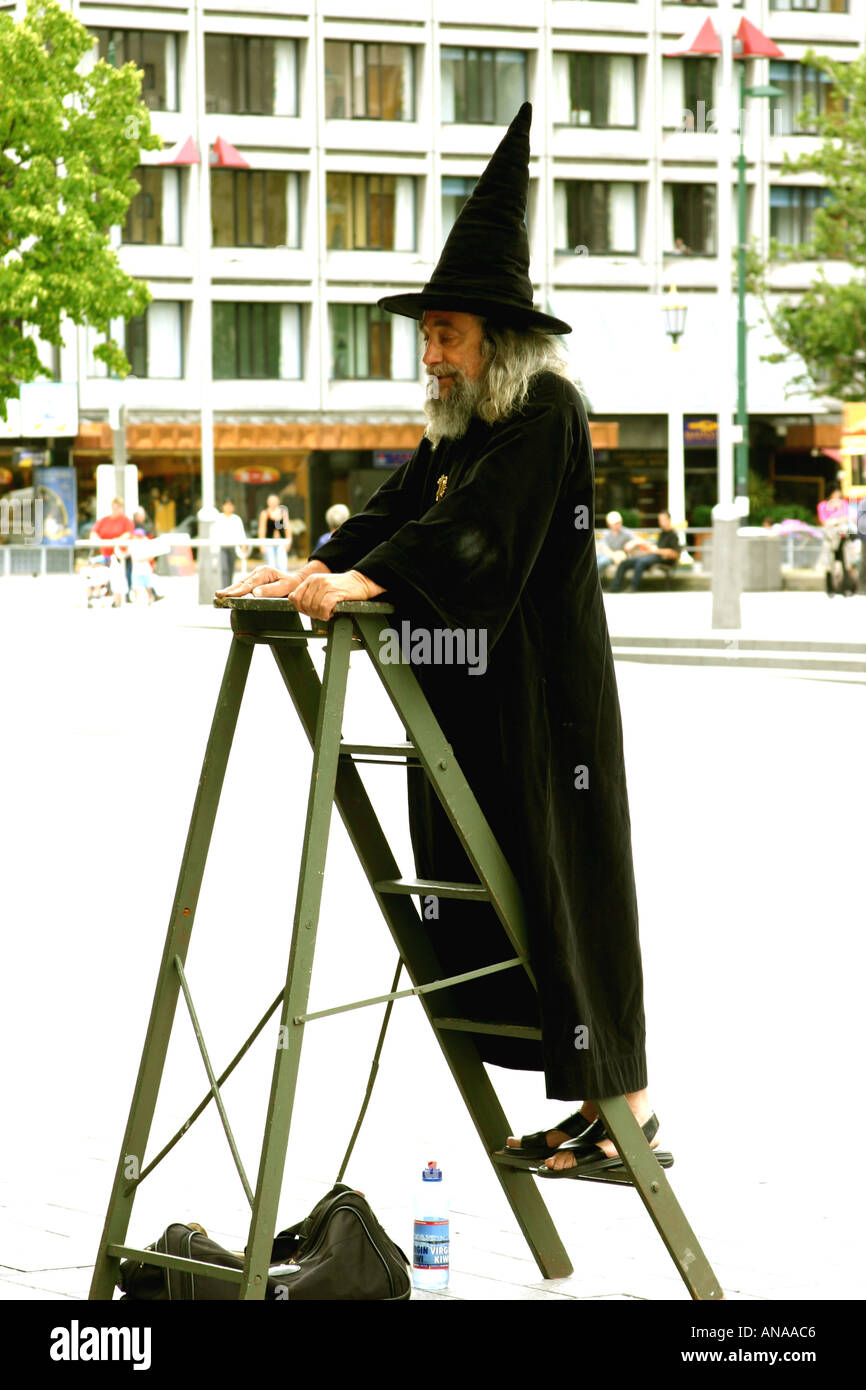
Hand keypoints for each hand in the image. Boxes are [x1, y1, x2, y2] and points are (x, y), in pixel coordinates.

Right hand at [215, 558, 329, 598]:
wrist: (296, 581)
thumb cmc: (292, 585)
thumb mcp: (285, 587)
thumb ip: (270, 590)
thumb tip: (255, 593)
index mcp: (264, 572)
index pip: (249, 584)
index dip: (238, 591)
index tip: (229, 595)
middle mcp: (258, 572)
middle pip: (242, 583)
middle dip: (230, 590)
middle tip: (219, 595)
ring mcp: (256, 575)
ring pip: (241, 584)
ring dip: (230, 590)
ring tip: (219, 595)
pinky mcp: (255, 580)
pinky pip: (243, 585)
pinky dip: (235, 590)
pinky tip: (228, 594)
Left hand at [289, 569, 384, 620]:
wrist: (359, 582)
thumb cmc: (341, 587)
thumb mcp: (321, 586)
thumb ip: (306, 592)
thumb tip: (292, 599)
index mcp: (311, 579)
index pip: (295, 597)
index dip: (301, 609)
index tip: (310, 612)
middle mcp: (316, 581)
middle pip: (304, 604)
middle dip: (312, 613)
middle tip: (321, 614)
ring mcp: (326, 586)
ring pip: (314, 607)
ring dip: (320, 615)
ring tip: (328, 613)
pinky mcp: (335, 593)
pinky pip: (324, 608)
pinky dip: (326, 614)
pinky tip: (331, 613)